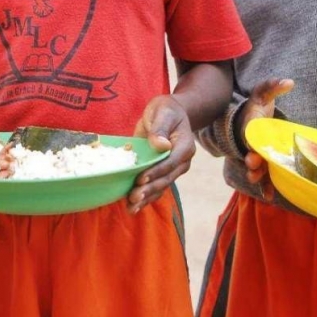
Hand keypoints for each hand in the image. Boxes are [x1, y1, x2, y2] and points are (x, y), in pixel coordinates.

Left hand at [129, 95, 194, 213]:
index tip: (141, 178)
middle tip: (133, 197)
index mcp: (185, 146)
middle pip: (166, 179)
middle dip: (149, 189)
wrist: (168, 113)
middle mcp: (182, 162)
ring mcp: (173, 169)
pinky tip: (131, 206)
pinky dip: (145, 198)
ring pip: (161, 187)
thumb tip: (160, 144)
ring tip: (131, 207)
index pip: (171, 162)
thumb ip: (160, 127)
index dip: (156, 171)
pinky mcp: (162, 173)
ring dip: (146, 198)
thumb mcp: (163, 112)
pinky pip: (155, 187)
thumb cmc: (166, 110)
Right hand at [238, 79, 293, 200]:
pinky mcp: (263, 163)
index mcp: (249, 127)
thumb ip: (272, 86)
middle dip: (252, 162)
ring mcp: (255, 156)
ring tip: (261, 184)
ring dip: (258, 177)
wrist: (250, 118)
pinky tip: (270, 197)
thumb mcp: (262, 94)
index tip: (254, 150)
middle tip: (254, 165)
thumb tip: (289, 82)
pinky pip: (263, 177)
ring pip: (256, 169)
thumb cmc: (257, 106)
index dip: (251, 144)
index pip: (249, 136)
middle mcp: (250, 144)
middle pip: (250, 155)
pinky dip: (265, 187)